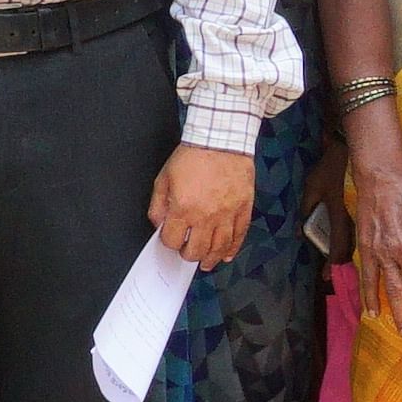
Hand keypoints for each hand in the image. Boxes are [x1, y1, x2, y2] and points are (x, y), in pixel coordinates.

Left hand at [150, 142, 252, 265]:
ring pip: (219, 248)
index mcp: (184, 208)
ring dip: (210, 258)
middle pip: (196, 250)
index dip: (169, 242)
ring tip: (205, 262)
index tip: (171, 239)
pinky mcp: (243, 209)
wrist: (221, 140)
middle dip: (188, 254)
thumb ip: (158, 205)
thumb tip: (159, 224)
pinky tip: (226, 255)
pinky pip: (239, 236)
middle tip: (187, 252)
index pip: (173, 240)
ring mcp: (227, 214)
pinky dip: (233, 249)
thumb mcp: (164, 178)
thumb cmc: (193, 156)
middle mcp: (206, 216)